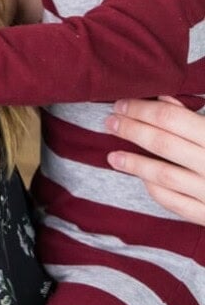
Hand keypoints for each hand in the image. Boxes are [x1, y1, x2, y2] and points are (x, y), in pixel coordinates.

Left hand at [106, 96, 204, 225]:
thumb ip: (198, 115)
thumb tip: (165, 98)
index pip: (172, 118)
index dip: (143, 108)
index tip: (121, 102)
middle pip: (164, 144)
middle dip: (132, 130)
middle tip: (109, 121)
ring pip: (166, 177)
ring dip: (136, 164)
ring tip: (112, 155)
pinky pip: (179, 206)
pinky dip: (158, 192)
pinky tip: (143, 181)